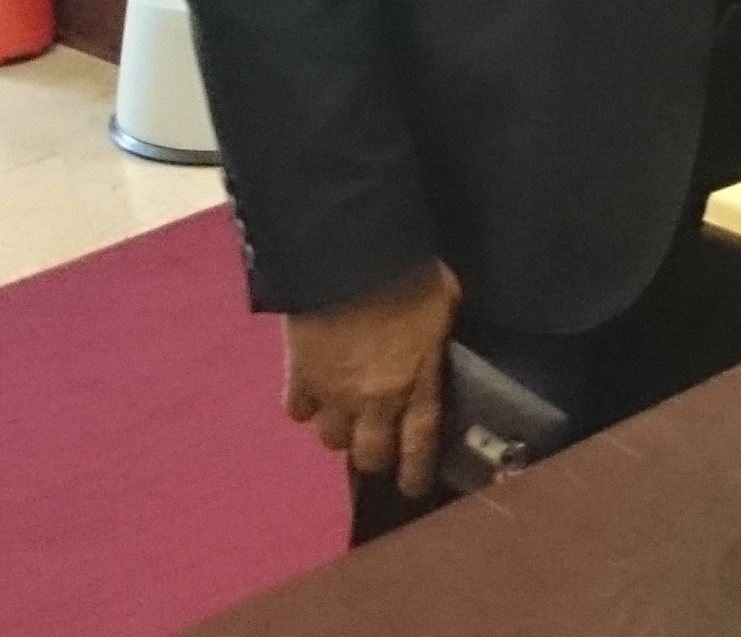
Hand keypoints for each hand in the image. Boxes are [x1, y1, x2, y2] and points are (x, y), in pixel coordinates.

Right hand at [283, 258, 461, 495]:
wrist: (349, 253)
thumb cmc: (408, 272)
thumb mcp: (445, 304)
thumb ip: (436, 338)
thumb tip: (436, 345)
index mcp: (416, 384)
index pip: (418, 447)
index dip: (414, 473)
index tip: (411, 487)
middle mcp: (374, 401)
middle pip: (369, 455)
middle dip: (374, 453)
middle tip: (375, 439)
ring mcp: (333, 392)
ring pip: (331, 439)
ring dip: (339, 430)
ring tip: (343, 413)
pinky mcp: (298, 374)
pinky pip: (296, 411)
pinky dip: (303, 406)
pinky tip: (311, 392)